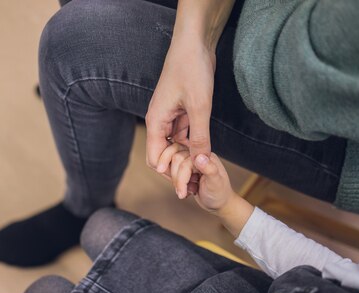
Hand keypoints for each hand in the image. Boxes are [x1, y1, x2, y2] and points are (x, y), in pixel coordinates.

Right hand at [145, 40, 215, 175]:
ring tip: (202, 166)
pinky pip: (182, 133)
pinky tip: (204, 148)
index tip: (186, 183)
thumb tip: (201, 162)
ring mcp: (169, 116)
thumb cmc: (192, 70)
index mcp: (155, 122)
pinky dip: (192, 142)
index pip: (154, 158)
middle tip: (196, 177)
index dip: (168, 173)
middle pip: (162, 154)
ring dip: (185, 155)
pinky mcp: (180, 111)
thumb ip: (200, 136)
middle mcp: (158, 121)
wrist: (194, 43)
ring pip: (174, 144)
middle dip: (176, 167)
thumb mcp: (200, 106)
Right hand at [159, 145, 233, 211]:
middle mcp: (197, 156)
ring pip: (172, 163)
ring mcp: (190, 162)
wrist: (218, 202)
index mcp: (206, 156)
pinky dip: (174, 181)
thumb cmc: (219, 194)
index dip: (178, 174)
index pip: (185, 159)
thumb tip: (199, 157)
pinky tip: (183, 189)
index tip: (176, 186)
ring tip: (184, 191)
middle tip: (182, 192)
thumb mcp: (216, 183)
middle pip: (176, 159)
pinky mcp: (185, 169)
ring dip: (175, 180)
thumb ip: (210, 169)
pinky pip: (171, 169)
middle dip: (177, 179)